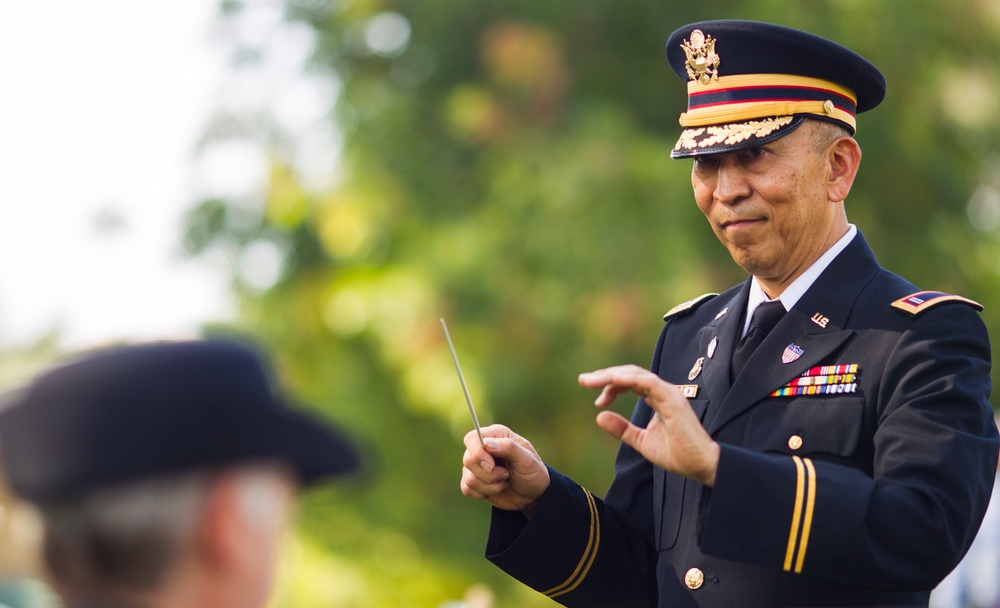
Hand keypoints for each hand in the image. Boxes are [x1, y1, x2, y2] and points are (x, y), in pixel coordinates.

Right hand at [460, 424, 550, 516]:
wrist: (534, 495)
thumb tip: (486, 443)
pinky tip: (497, 490)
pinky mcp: (474, 482)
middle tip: (506, 475)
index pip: (472, 438)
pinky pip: (467, 488)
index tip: (491, 466)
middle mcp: (483, 449)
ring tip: (505, 481)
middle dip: (488, 474)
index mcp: (496, 436)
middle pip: (468, 459)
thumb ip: (508, 447)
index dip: (477, 453)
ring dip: (490, 486)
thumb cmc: (533, 472)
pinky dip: (483, 493)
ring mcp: (477, 466)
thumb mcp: (527, 459)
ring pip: (468, 478)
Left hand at [579, 365, 719, 486]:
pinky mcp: (672, 399)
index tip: (598, 402)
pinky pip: (648, 382)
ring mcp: (668, 393)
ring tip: (591, 381)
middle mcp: (663, 391)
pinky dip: (628, 380)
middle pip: (630, 374)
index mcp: (657, 398)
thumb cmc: (677, 454)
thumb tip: (599, 416)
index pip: (630, 382)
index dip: (610, 387)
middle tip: (583, 381)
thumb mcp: (641, 441)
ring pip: (636, 375)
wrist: (701, 466)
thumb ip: (622, 429)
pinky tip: (612, 382)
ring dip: (611, 376)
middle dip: (605, 376)